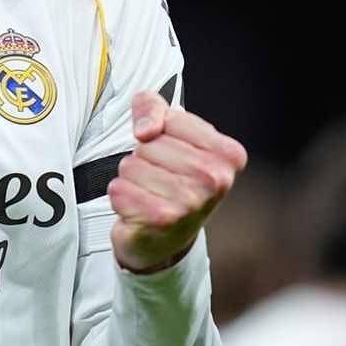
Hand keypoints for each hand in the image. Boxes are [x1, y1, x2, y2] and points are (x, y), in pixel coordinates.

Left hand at [108, 90, 247, 273]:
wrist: (165, 239)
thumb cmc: (171, 180)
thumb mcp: (170, 134)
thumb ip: (152, 106)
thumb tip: (146, 130)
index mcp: (227, 154)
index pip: (170, 119)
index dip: (159, 133)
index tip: (171, 154)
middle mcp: (215, 179)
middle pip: (148, 144)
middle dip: (144, 159)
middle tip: (160, 180)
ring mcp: (190, 202)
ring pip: (130, 165)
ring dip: (131, 179)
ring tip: (149, 194)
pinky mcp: (161, 220)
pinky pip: (118, 188)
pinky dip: (120, 197)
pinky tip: (138, 209)